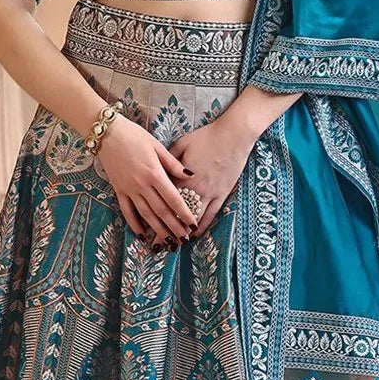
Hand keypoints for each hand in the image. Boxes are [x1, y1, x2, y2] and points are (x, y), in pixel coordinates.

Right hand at [98, 114, 196, 243]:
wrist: (107, 133)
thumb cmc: (134, 135)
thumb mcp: (157, 145)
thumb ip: (173, 164)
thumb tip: (190, 176)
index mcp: (155, 173)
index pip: (173, 199)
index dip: (184, 213)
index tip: (193, 224)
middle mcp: (142, 185)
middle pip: (161, 211)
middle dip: (174, 227)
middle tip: (184, 240)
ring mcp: (129, 189)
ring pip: (146, 215)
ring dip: (158, 230)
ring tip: (168, 242)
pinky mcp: (118, 190)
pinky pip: (127, 211)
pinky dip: (134, 224)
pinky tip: (142, 234)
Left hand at [167, 109, 257, 238]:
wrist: (233, 135)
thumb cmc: (206, 136)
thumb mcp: (182, 144)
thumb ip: (168, 160)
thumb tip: (157, 170)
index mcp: (180, 176)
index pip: (164, 200)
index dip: (154, 215)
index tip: (145, 229)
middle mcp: (194, 188)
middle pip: (177, 213)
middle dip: (166, 230)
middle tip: (157, 245)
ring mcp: (210, 192)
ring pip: (194, 217)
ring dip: (184, 232)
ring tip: (175, 244)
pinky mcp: (222, 193)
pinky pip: (211, 214)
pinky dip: (202, 225)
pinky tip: (194, 234)